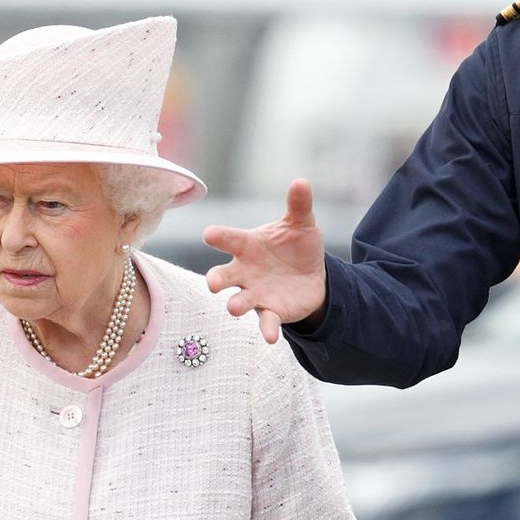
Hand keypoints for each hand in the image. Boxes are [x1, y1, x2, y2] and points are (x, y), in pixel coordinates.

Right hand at [203, 179, 327, 343]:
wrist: (310, 276)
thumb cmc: (295, 246)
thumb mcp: (301, 224)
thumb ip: (298, 205)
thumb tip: (301, 181)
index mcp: (247, 245)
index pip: (229, 239)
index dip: (218, 236)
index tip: (209, 234)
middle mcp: (244, 271)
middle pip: (223, 275)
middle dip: (217, 279)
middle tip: (213, 283)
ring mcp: (255, 293)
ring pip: (239, 300)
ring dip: (236, 304)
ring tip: (234, 308)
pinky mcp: (270, 311)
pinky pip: (266, 322)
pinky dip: (267, 329)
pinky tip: (271, 338)